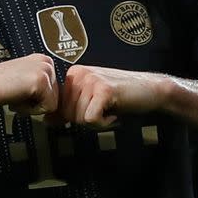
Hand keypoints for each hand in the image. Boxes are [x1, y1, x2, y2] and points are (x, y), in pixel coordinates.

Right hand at [0, 53, 57, 114]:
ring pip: (53, 104)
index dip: (37, 99)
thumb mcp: (24, 81)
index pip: (54, 90)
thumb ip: (40, 87)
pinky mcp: (41, 82)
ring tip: (15, 96)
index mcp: (43, 60)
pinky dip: (30, 110)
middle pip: (56, 97)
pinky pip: (47, 108)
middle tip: (15, 96)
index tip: (22, 95)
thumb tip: (55, 105)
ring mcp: (45, 70)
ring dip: (32, 107)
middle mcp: (47, 61)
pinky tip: (15, 99)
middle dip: (36, 103)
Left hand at [55, 65, 169, 127]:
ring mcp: (91, 80)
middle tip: (104, 110)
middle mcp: (79, 73)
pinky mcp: (103, 90)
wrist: (150, 90)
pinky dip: (102, 124)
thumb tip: (47, 121)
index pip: (60, 107)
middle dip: (86, 120)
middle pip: (68, 114)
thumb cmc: (121, 97)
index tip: (94, 108)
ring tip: (110, 109)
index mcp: (74, 74)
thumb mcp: (90, 99)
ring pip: (79, 118)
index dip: (76, 116)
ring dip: (96, 122)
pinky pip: (90, 119)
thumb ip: (69, 108)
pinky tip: (114, 113)